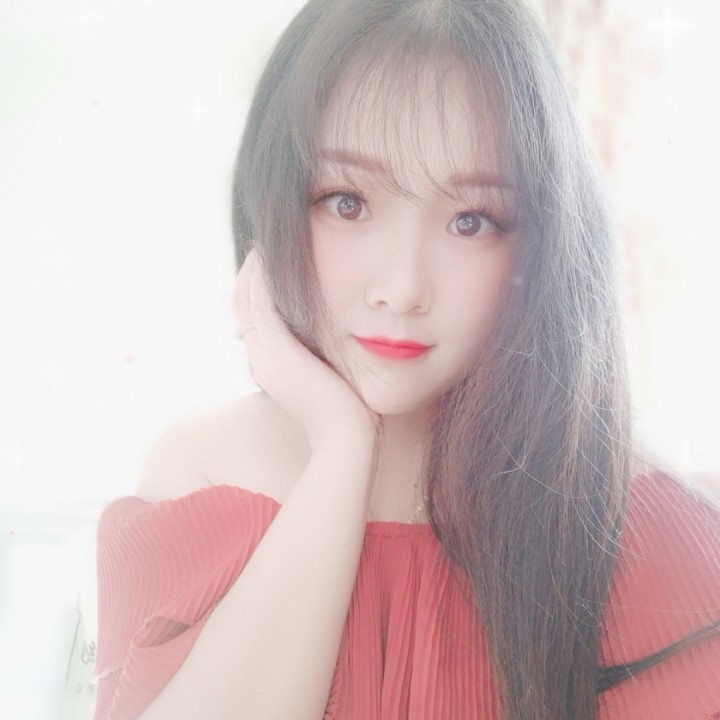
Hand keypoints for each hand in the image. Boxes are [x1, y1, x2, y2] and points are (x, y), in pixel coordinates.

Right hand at [233, 248, 379, 451]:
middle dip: (249, 275)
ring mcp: (265, 355)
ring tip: (263, 245)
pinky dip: (261, 279)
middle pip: (240, 305)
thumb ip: (320, 356)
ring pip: (246, 301)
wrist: (347, 437)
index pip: (250, 318)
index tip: (266, 264)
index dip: (253, 289)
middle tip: (261, 247)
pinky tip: (270, 256)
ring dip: (253, 271)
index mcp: (270, 365)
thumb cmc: (347, 410)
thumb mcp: (328, 376)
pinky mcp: (278, 351)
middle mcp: (261, 358)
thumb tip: (332, 340)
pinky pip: (260, 304)